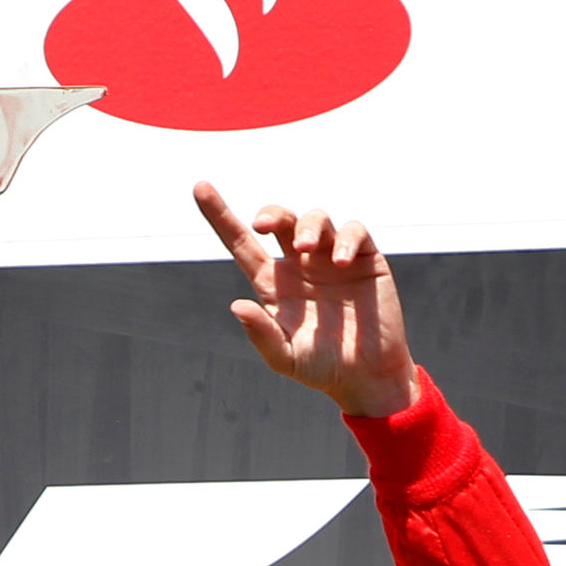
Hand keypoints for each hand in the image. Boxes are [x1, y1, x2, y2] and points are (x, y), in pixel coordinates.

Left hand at [194, 182, 418, 416]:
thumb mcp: (285, 357)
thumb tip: (236, 306)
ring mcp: (331, 258)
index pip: (241, 243)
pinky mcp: (365, 259)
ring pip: (315, 219)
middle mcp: (299, 264)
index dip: (219, 215)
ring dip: (307, 226)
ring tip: (306, 247)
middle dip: (270, 213)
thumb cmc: (321, 368)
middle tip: (262, 225)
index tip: (199, 188)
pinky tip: (341, 261)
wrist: (366, 377)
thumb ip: (261, 334)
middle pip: (278, 220)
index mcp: (273, 283)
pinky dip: (346, 239)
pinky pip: (354, 232)